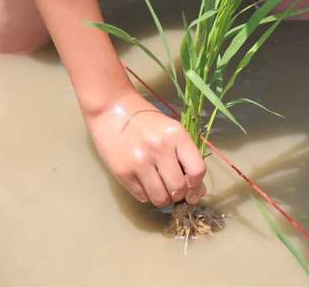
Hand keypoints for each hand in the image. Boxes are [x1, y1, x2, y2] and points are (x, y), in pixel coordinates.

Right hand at [86, 91, 205, 207]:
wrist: (111, 110)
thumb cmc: (146, 120)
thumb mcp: (172, 130)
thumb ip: (186, 156)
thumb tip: (197, 189)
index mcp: (177, 136)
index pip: (197, 170)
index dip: (197, 186)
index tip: (194, 190)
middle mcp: (160, 149)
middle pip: (179, 189)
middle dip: (180, 195)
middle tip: (176, 191)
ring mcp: (140, 162)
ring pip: (161, 198)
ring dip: (164, 199)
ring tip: (161, 190)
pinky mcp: (122, 173)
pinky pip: (142, 197)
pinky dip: (147, 195)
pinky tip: (146, 184)